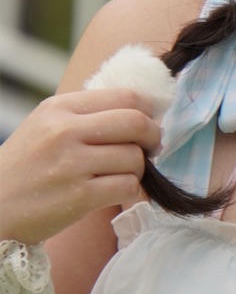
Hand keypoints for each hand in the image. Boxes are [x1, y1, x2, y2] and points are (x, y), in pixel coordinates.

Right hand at [0, 88, 161, 243]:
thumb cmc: (25, 167)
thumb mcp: (46, 125)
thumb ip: (86, 114)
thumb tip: (140, 111)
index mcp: (59, 108)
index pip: (125, 96)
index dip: (146, 110)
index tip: (148, 123)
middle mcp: (65, 131)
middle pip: (136, 122)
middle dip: (153, 136)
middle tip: (151, 148)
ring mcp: (71, 164)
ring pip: (135, 157)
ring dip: (139, 168)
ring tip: (125, 173)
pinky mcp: (78, 197)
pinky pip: (127, 186)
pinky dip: (130, 190)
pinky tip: (117, 191)